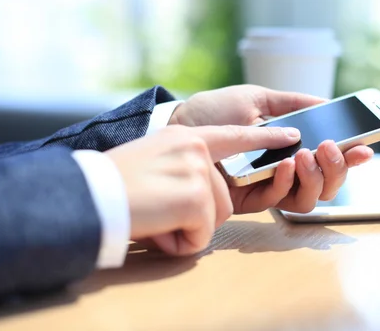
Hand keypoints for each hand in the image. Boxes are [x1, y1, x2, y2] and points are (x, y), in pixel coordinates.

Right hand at [106, 124, 300, 255]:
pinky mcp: (196, 197)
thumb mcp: (153, 158)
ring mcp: (198, 171)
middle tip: (159, 211)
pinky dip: (180, 242)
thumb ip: (185, 165)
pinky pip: (202, 236)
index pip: (235, 136)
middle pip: (222, 197)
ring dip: (186, 229)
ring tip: (154, 217)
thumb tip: (202, 194)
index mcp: (186, 137)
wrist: (87, 195)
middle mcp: (196, 149)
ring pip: (213, 218)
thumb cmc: (113, 183)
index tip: (292, 135)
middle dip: (197, 216)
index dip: (265, 137)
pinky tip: (156, 228)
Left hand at [169, 84, 373, 214]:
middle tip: (333, 148)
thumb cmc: (215, 110)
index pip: (327, 158)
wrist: (178, 125)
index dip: (350, 156)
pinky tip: (287, 163)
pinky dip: (287, 181)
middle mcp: (283, 169)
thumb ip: (292, 103)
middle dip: (338, 168)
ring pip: (309, 198)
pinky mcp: (249, 200)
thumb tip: (326, 103)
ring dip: (317, 177)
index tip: (366, 146)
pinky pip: (279, 200)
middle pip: (326, 184)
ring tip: (310, 154)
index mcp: (288, 146)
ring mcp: (268, 186)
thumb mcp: (257, 98)